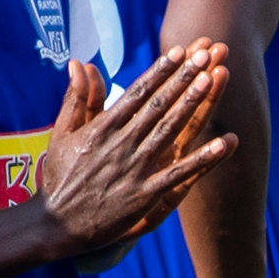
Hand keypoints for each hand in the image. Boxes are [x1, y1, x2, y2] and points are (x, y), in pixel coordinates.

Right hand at [29, 46, 230, 262]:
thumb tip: (80, 63)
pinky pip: (178, 175)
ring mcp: (133, 170)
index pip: (136, 93)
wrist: (55, 226)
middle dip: (183, 79)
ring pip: (169, 131)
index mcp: (101, 128)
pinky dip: (201, 160)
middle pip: (158, 106)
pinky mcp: (143, 196)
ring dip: (192, 105)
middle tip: (205, 55)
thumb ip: (76, 99)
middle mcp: (120, 145)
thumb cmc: (59, 177)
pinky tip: (223, 144)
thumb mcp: (61, 134)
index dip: (160, 71)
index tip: (180, 51)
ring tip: (212, 79)